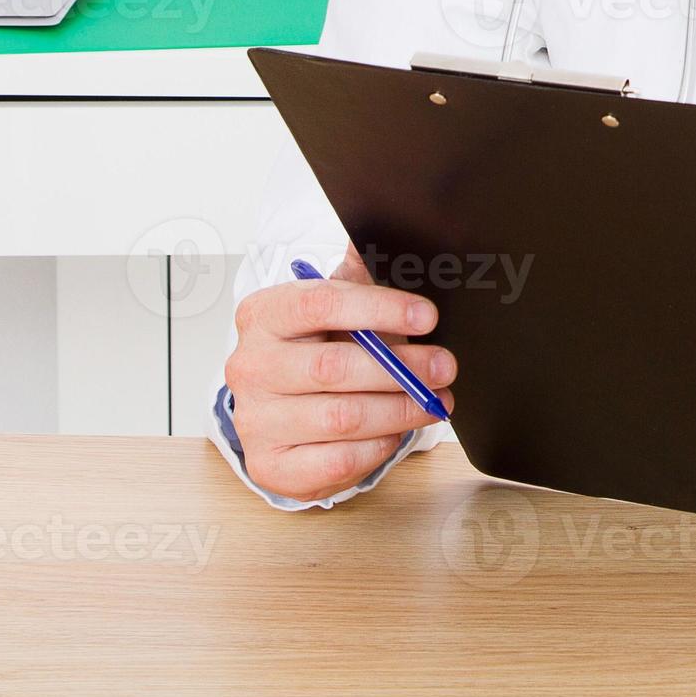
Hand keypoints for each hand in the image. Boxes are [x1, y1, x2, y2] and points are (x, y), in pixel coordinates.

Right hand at [224, 250, 456, 501]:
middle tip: (444, 367)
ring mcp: (255, 419)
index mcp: (263, 315)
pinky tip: (395, 430)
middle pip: (333, 367)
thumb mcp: (337, 305)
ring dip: (400, 410)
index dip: (380, 309)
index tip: (427, 316)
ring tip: (434, 400)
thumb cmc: (320, 349)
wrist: (286, 410)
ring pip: (342, 418)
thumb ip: (358, 273)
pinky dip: (378, 446)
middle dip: (402, 368)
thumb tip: (382, 231)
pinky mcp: (271, 465)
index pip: (320, 303)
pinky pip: (338, 460)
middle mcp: (250, 366)